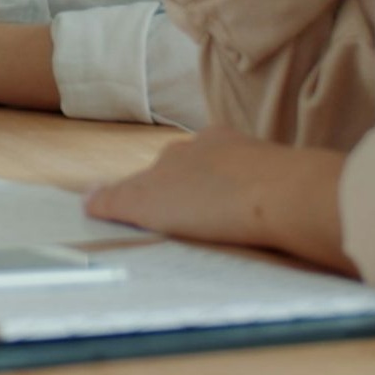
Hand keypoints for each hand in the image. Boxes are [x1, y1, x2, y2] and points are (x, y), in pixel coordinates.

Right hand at [85, 129, 350, 269]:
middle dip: (189, 195)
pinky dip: (257, 203)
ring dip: (225, 198)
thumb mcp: (149, 204)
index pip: (155, 172)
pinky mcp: (285, 174)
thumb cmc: (213, 199)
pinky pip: (262, 188)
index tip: (154, 219)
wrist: (288, 197)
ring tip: (228, 228)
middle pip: (192, 171)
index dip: (151, 197)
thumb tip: (85, 197)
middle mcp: (212, 146)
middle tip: (189, 228)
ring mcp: (251, 156)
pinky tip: (260, 223)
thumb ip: (116, 200)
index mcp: (178, 151)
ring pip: (228, 177)